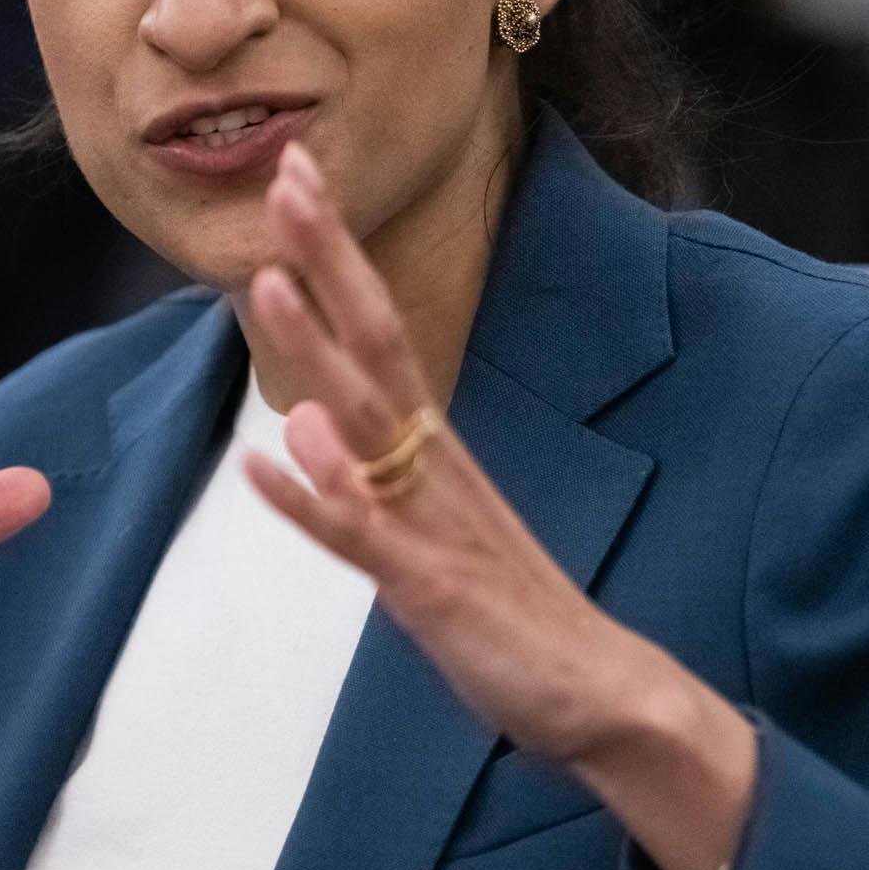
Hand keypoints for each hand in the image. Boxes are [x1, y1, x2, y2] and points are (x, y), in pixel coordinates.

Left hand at [240, 143, 756, 869]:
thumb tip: (299, 423)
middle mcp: (435, 467)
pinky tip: (268, 463)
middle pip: (376, 343)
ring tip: (266, 282)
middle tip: (287, 174)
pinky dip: (315, 501)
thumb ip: (361, 485)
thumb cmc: (510, 617)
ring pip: (365, 422)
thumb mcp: (423, 537)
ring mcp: (434, 523)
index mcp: (432, 451)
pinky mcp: (432, 588)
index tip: (297, 179)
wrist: (602, 695)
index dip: (333, 258)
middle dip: (327, 259)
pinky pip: (364, 539)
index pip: (378, 331)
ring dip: (314, 352)